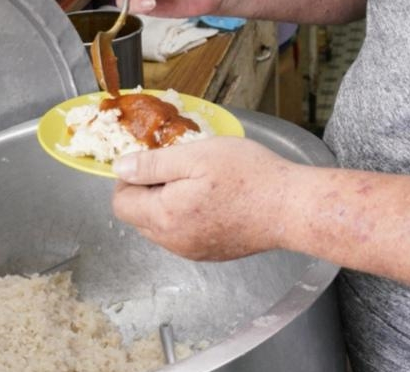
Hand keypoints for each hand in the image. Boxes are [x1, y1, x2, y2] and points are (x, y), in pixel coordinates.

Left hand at [112, 137, 291, 259]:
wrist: (289, 207)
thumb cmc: (247, 176)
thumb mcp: (195, 156)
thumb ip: (153, 164)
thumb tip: (120, 168)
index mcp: (164, 216)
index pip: (121, 203)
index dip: (130, 177)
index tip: (153, 160)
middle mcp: (173, 241)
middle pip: (139, 217)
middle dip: (149, 191)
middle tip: (179, 166)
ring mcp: (193, 251)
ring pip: (162, 227)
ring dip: (168, 204)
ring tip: (199, 180)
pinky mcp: (212, 254)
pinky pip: (184, 235)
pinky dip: (188, 217)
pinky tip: (213, 198)